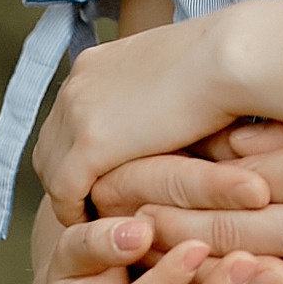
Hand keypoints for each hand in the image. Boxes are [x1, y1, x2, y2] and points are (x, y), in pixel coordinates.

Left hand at [33, 13, 240, 222]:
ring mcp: (77, 112)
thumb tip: (167, 118)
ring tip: (99, 218)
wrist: (230, 56)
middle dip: (68, 173)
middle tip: (95, 202)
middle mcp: (77, 83)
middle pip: (51, 142)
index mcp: (95, 62)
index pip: (70, 114)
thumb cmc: (225, 62)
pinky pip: (64, 192)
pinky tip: (99, 227)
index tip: (103, 173)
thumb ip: (155, 96)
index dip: (81, 148)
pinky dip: (76, 212)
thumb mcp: (175, 73)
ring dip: (71, 195)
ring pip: (51, 168)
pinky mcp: (89, 144)